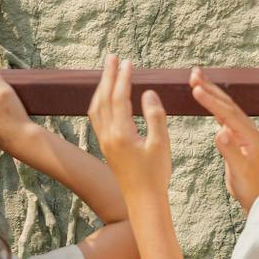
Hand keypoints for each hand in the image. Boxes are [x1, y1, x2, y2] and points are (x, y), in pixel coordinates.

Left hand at [89, 55, 171, 206]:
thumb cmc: (155, 174)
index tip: (128, 62)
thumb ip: (155, 116)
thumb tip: (148, 92)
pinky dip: (100, 101)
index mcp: (121, 134)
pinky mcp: (106, 146)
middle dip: (108, 76)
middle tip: (112, 57)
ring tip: (108, 72)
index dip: (123, 78)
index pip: (120, 98)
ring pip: (97, 107)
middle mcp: (108, 135)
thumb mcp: (161, 144)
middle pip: (104, 98)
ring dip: (102, 87)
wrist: (142, 200)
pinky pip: (97, 117)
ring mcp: (104, 141)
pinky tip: (106, 97)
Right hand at [190, 67, 258, 208]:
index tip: (195, 89)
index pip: (227, 113)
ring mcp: (242, 130)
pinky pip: (222, 113)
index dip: (211, 100)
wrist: (257, 195)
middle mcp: (246, 128)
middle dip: (210, 87)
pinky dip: (212, 103)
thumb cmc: (248, 185)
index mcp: (248, 134)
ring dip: (210, 90)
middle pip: (226, 103)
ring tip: (195, 77)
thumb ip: (229, 151)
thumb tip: (220, 132)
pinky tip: (205, 97)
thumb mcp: (238, 170)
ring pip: (224, 105)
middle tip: (193, 73)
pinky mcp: (236, 134)